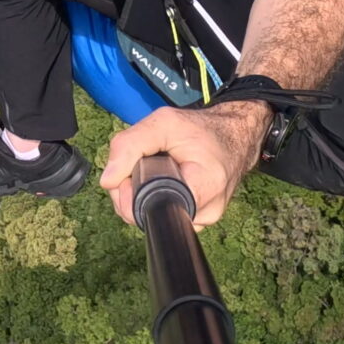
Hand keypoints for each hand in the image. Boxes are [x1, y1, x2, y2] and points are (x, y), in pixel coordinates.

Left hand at [100, 102, 269, 227]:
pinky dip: (156, 199)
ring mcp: (205, 220)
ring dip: (142, 196)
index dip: (130, 195)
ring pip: (155, 218)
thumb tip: (107, 181)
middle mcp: (207, 212)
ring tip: (154, 171)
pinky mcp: (200, 220)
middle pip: (149, 217)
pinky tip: (162, 181)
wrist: (236, 135)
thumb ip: (130, 145)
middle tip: (140, 166)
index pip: (152, 209)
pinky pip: (166, 215)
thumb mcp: (164, 123)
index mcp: (203, 187)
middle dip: (132, 194)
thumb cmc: (202, 129)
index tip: (130, 174)